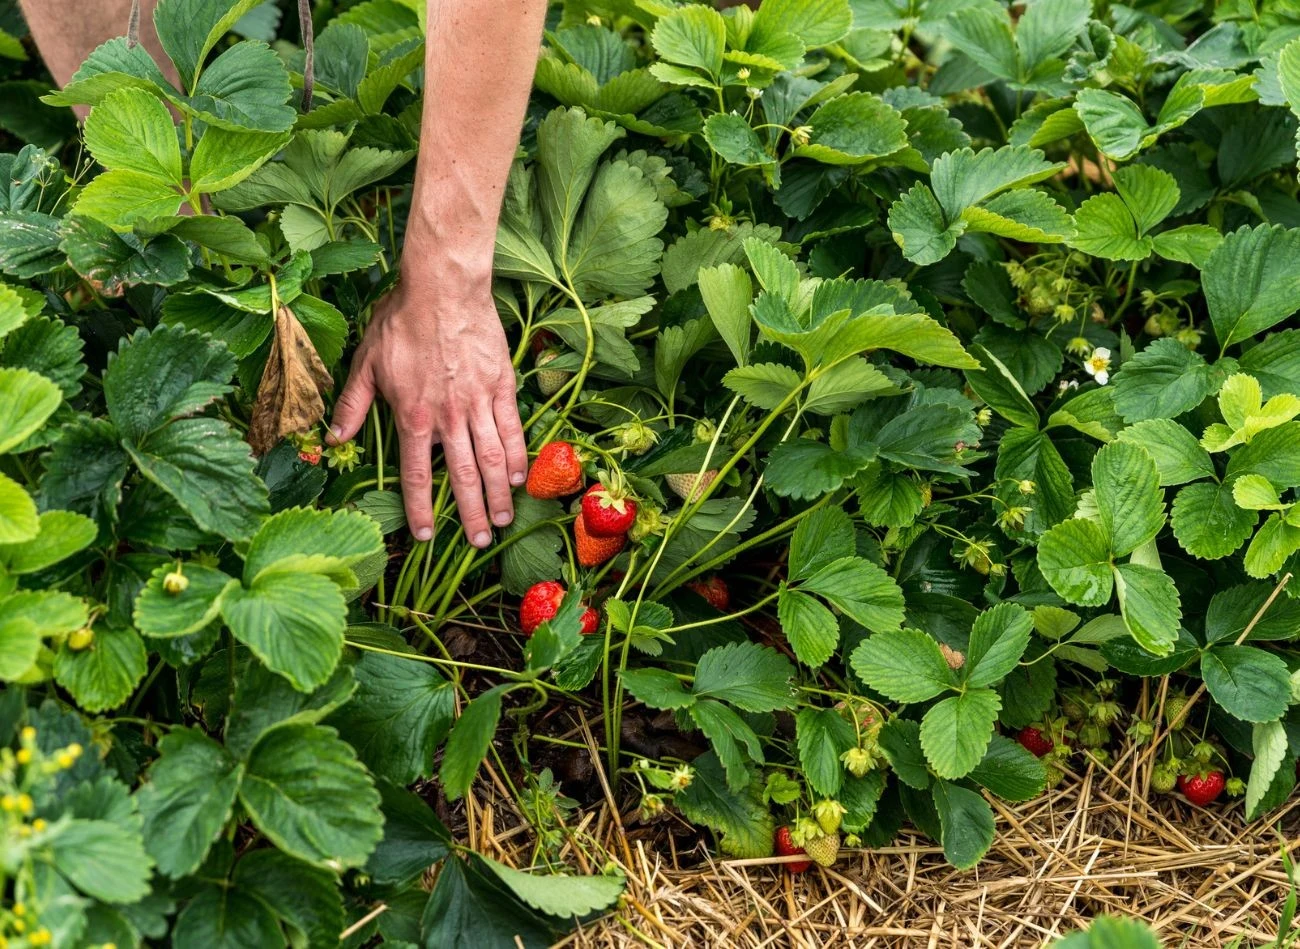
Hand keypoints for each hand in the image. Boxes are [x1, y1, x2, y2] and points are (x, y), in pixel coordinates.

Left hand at [327, 278, 527, 547]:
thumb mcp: (366, 362)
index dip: (420, 509)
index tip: (426, 536)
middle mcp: (448, 417)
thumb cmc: (401, 321)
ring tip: (503, 520)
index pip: (417, 475)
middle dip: (471, 515)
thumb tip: (333, 437)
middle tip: (481, 543)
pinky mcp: (501, 387)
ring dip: (498, 495)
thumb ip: (352, 404)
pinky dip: (517, 457)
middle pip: (462, 477)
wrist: (443, 288)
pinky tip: (519, 478)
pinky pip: (512, 430)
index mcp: (412, 416)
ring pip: (491, 459)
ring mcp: (478, 403)